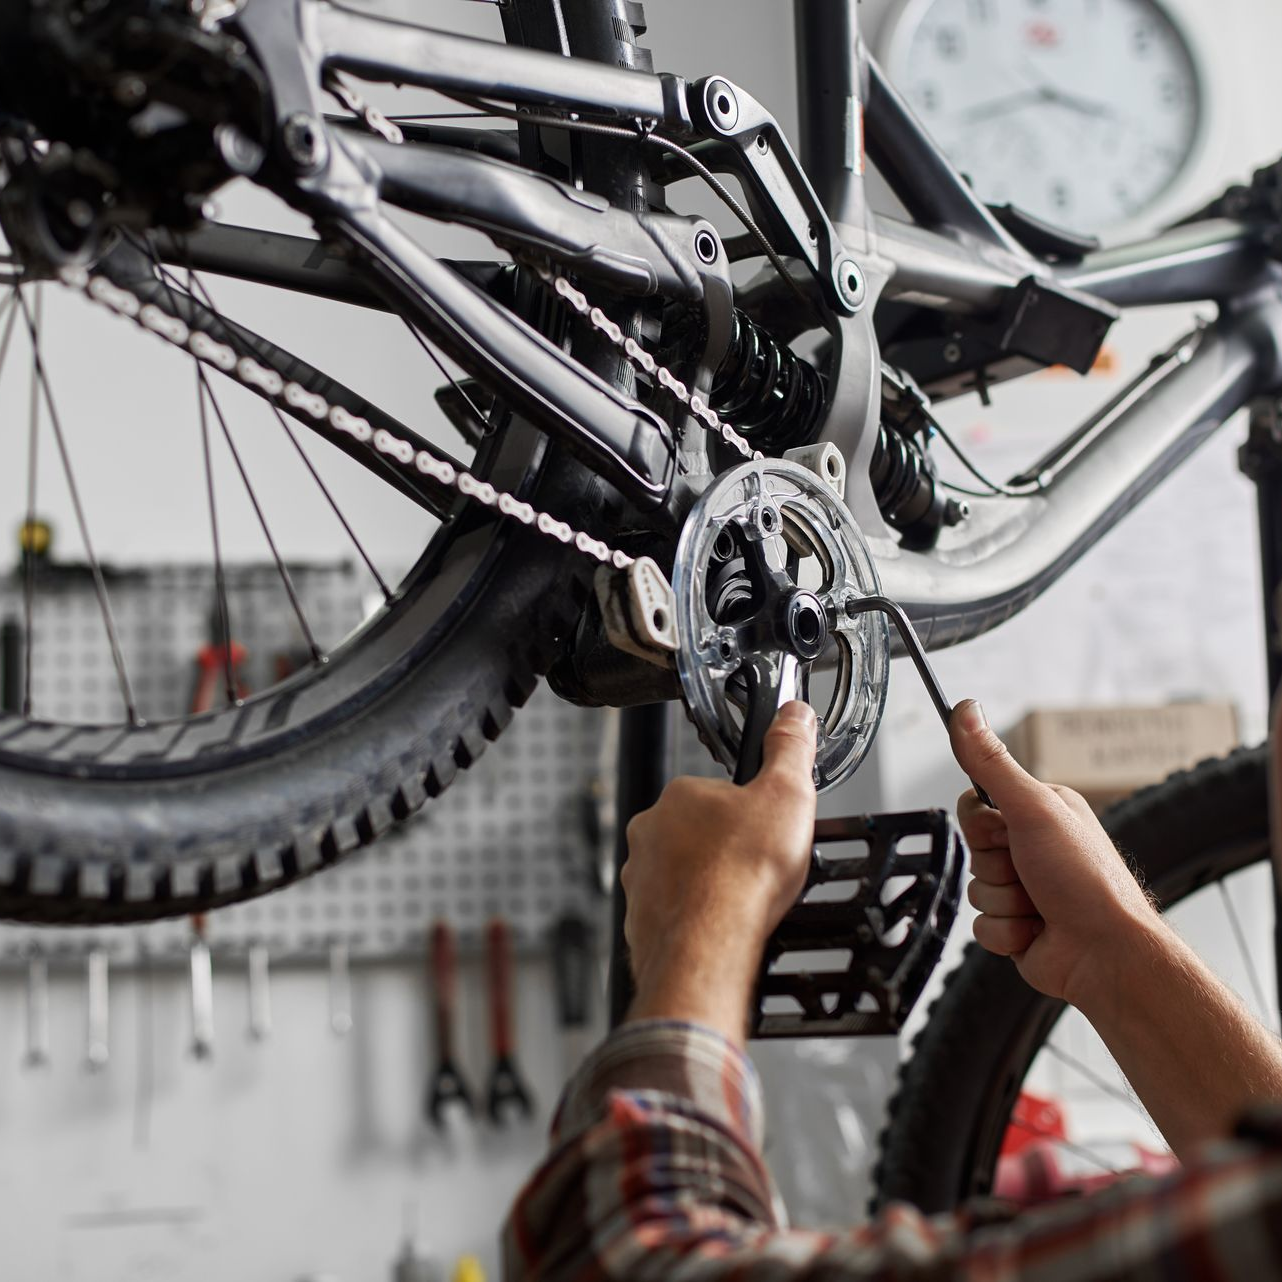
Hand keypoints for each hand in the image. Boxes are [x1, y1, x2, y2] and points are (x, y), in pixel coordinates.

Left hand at [621, 701, 817, 1043]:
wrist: (709, 945)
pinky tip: (720, 925)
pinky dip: (694, 917)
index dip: (749, 812)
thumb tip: (793, 715)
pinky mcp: (639, 918)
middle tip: (758, 869)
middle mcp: (649, 833)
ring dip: (708, 883)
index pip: (718, 793)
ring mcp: (639, 877)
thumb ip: (790, 749)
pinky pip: (672, 911)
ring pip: (682, 873)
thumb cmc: (742, 875)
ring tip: (741, 900)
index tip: (766, 831)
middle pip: (698, 833)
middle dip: (726, 849)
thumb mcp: (787, 795)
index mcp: (680, 796)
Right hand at [949, 700, 1159, 1010]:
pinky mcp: (1018, 926)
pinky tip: (1036, 932)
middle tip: (1031, 873)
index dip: (982, 826)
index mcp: (1039, 812)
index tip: (1008, 835)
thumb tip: (964, 709)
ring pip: (975, 890)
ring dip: (1003, 903)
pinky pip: (981, 926)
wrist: (1108, 956)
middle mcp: (1033, 847)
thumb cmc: (1086, 880)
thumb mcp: (1032, 809)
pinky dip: (1006, 932)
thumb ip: (990, 763)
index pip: (974, 807)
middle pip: (972, 850)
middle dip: (995, 869)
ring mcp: (1026, 889)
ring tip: (1040, 907)